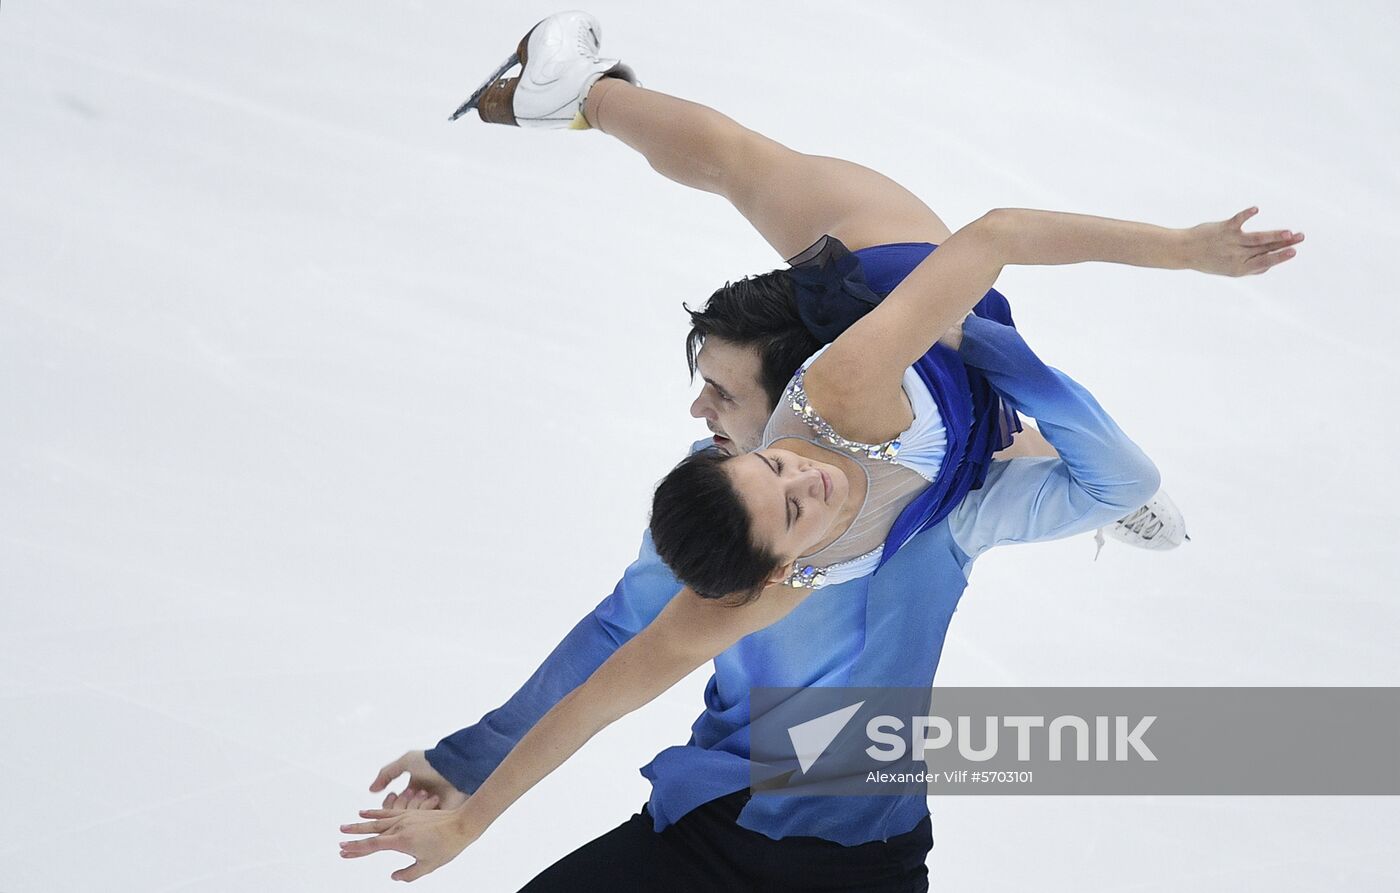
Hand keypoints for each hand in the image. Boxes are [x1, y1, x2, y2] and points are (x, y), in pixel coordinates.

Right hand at [340, 803, 482, 881]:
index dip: (357, 849)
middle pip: (372, 831)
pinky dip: (376, 812)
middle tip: (339, 840)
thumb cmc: (447, 846)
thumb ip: (408, 874)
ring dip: (361, 823)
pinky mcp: (411, 812)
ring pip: (378, 820)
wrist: (462, 824)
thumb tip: (394, 876)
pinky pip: (389, 811)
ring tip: (346, 825)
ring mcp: (405, 817)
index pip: (373, 845)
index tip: (343, 851)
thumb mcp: (428, 866)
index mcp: (402, 840)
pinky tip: (367, 812)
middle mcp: (400, 826)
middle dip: (354, 836)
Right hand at [370, 750, 467, 810]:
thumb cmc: (432, 763)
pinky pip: (426, 821)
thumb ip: (387, 774)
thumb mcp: (406, 762)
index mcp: (411, 790)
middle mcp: (419, 802)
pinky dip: (426, 810)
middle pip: (398, 816)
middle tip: (405, 795)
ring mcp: (429, 811)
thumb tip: (372, 790)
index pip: (391, 807)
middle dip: (398, 807)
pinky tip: (432, 797)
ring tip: (423, 791)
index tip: (391, 794)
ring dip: (414, 805)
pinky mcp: (439, 817)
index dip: (388, 803)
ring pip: (411, 819)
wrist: (456, 766)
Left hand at [1182, 207, 1303, 275]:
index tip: (1294, 252)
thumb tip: (1270, 265)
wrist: (1184, 251)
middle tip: (1301, 237)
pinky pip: (1237, 221)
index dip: (1278, 257)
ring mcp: (1231, 242)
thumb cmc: (1210, 260)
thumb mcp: (1230, 269)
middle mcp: (1236, 256)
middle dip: (1284, 243)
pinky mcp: (1224, 229)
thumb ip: (1250, 267)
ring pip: (1256, 238)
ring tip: (1288, 232)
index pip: (1264, 263)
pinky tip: (1255, 209)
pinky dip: (1246, 214)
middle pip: (1264, 249)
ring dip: (1272, 235)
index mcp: (1240, 268)